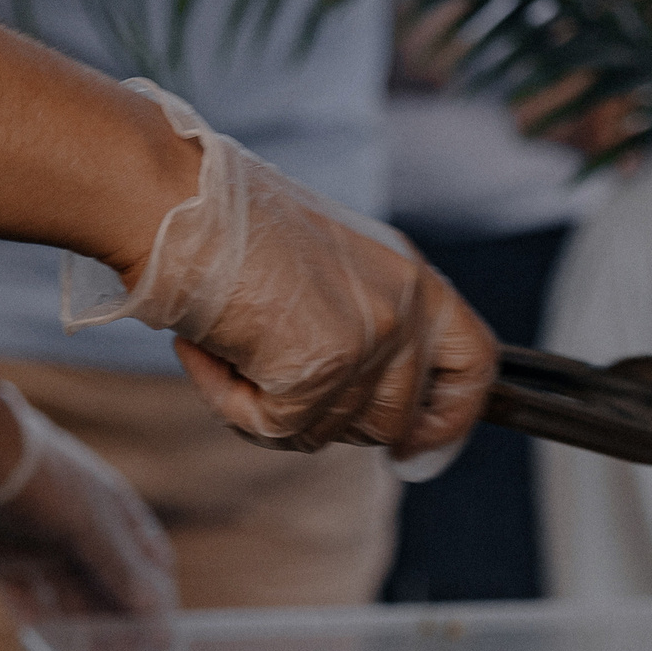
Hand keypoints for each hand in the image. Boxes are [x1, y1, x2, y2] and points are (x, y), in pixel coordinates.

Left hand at [0, 385, 176, 619]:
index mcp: (114, 516)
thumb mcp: (90, 526)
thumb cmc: (41, 481)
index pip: (148, 564)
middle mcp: (82, 534)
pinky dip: (38, 627)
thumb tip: (156, 612)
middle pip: (109, 588)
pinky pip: (27, 602)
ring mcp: (44, 549)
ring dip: (81, 631)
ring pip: (70, 600)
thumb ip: (121, 570)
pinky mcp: (5, 562)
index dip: (157, 599)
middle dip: (120, 624)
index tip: (162, 638)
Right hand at [69, 82, 497, 457]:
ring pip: (327, 432)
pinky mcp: (320, 369)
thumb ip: (366, 329)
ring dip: (270, 407)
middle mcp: (404, 312)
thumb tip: (378, 418)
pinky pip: (276, 429)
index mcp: (415, 281)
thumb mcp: (332, 270)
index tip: (414, 450)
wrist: (176, 200)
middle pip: (389, 422)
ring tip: (232, 343)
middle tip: (268, 370)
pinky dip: (232, 403)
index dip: (451, 421)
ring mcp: (368, 342)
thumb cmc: (234, 228)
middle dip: (328, 417)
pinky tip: (210, 349)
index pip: (476, 368)